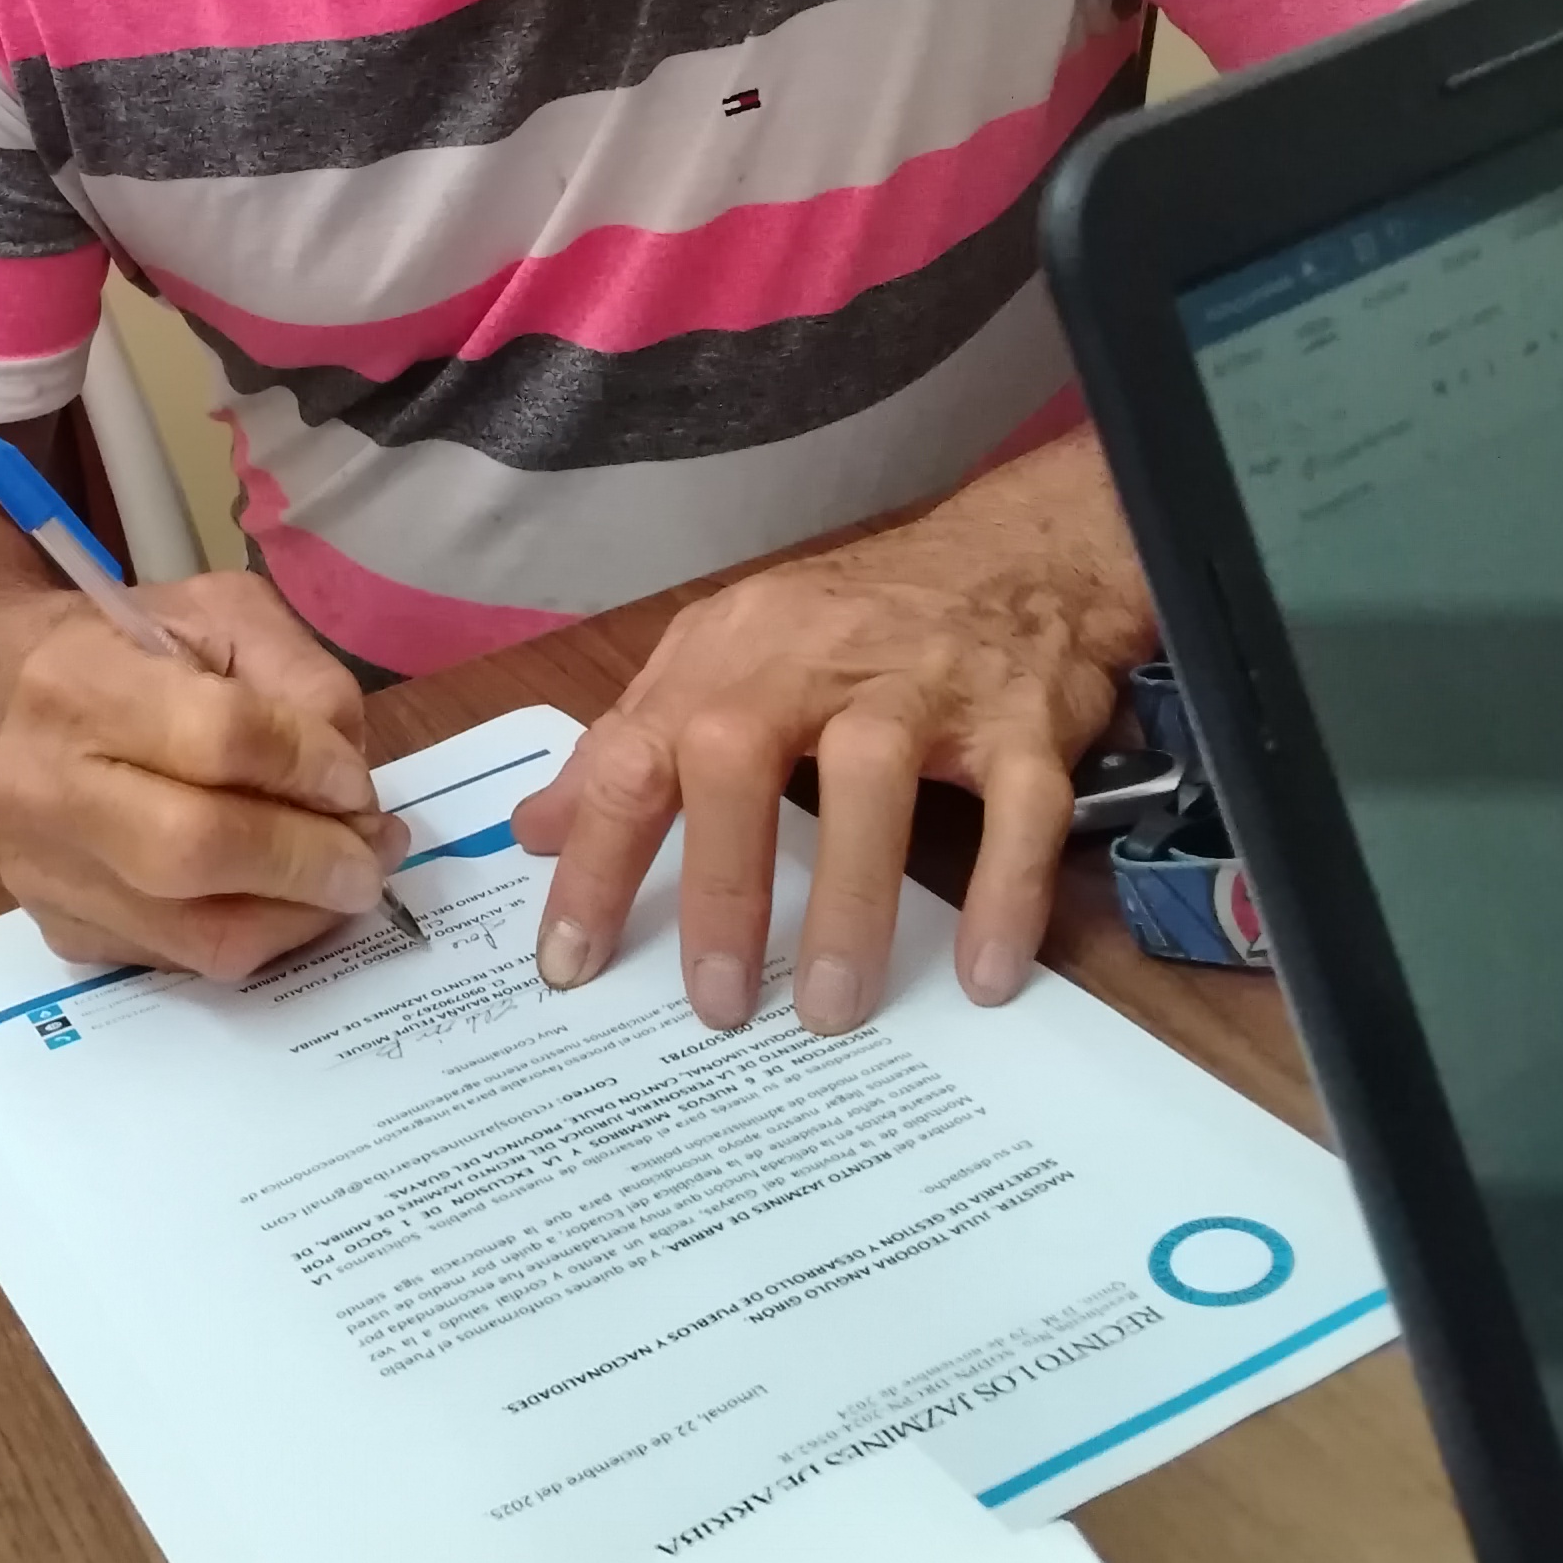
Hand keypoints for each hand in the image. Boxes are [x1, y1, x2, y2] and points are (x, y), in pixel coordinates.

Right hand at [0, 571, 406, 981]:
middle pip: (194, 851)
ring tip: (346, 880)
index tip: (357, 781)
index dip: (308, 766)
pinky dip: (257, 936)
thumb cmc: (134, 649)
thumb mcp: (223, 616)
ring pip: (197, 933)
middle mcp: (44, 787)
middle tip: (371, 857)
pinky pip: (184, 961)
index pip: (217, 736)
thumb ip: (301, 677)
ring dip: (299, 915)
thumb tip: (350, 787)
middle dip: (308, 862)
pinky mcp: (62, 934)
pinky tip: (284, 898)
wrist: (5, 698)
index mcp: (80, 681)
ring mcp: (45, 875)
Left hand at [510, 428, 1151, 1033]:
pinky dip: (1002, 890)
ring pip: (873, 781)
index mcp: (731, 653)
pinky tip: (983, 972)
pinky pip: (1018, 807)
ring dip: (851, 903)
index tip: (572, 964)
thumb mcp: (725, 659)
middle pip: (741, 756)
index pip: (636, 753)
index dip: (596, 862)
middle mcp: (819, 659)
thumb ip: (633, 739)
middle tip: (717, 1002)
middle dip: (720, 885)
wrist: (1018, 555)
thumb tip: (538, 828)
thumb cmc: (851, 623)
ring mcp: (925, 685)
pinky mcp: (1024, 719)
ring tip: (832, 1007)